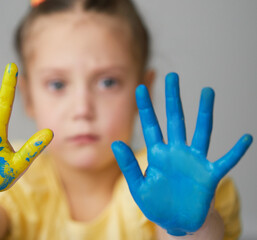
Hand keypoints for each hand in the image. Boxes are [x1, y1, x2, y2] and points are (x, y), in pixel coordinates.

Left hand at [112, 73, 251, 235]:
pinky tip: (246, 139)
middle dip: (173, 99)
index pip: (151, 126)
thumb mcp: (138, 187)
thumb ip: (129, 166)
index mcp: (158, 154)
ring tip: (208, 91)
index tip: (140, 89)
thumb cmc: (157, 205)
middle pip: (175, 120)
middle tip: (173, 77)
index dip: (146, 108)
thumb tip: (115, 144)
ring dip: (205, 112)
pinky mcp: (209, 175)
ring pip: (201, 132)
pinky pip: (225, 161)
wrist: (176, 223)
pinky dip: (236, 152)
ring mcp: (194, 162)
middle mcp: (177, 152)